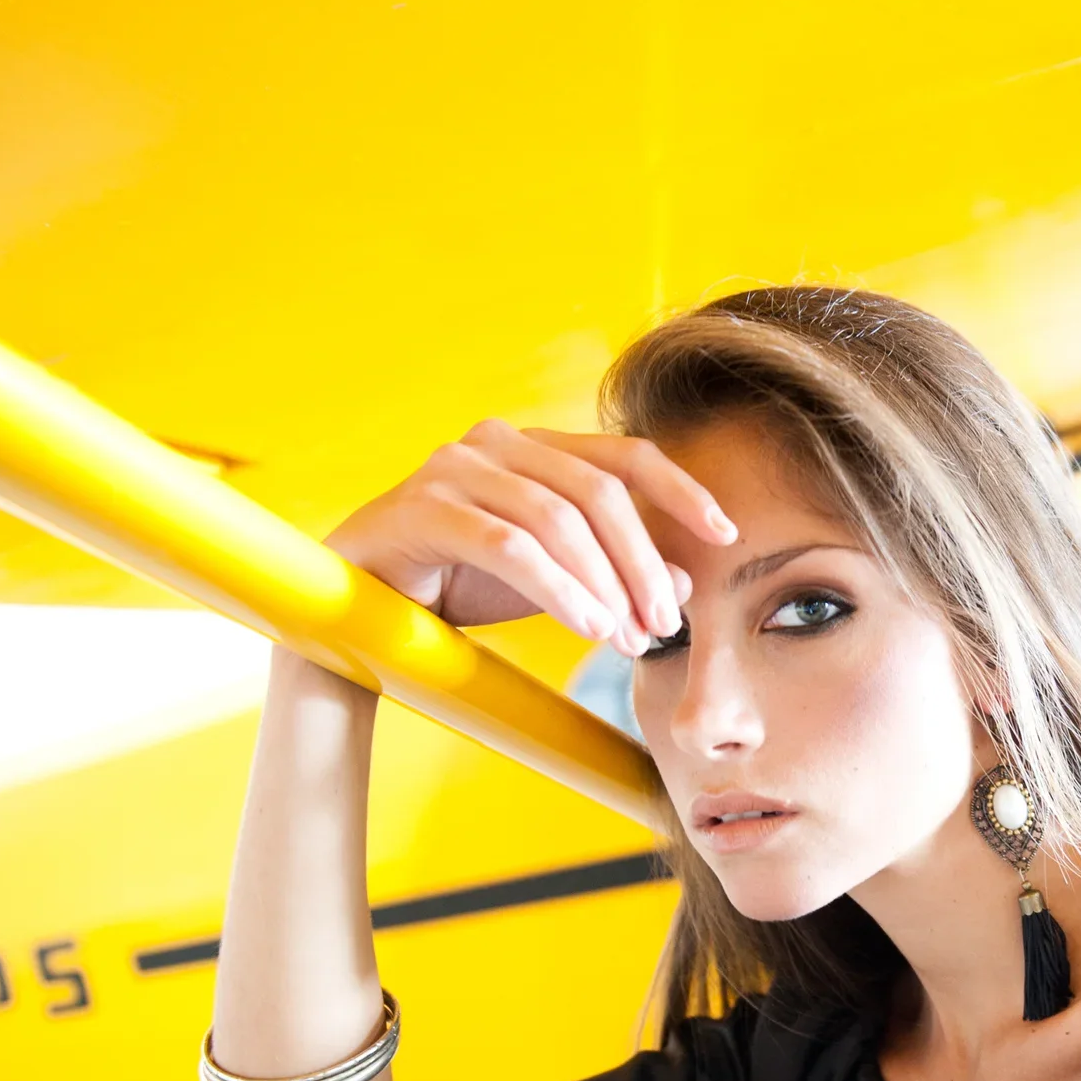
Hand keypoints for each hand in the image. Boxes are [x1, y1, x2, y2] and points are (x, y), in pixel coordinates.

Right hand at [324, 421, 737, 653]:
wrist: (356, 617)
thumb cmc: (454, 589)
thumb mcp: (550, 583)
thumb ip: (611, 575)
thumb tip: (685, 585)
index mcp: (531, 447)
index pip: (623, 456)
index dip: (680, 491)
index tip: (724, 535)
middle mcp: (494, 442)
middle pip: (597, 490)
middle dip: (643, 560)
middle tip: (668, 623)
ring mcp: (453, 467)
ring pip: (557, 517)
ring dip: (606, 583)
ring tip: (631, 638)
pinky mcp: (422, 506)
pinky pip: (509, 545)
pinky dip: (560, 588)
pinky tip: (589, 627)